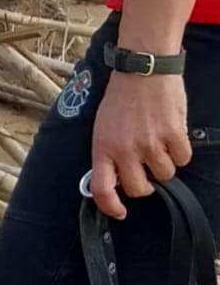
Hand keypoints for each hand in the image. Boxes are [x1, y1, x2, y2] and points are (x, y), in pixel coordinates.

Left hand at [89, 69, 191, 219]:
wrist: (142, 72)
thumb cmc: (120, 100)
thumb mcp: (102, 129)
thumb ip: (107, 154)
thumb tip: (114, 180)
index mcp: (102, 149)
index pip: (101, 190)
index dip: (111, 206)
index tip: (120, 212)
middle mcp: (125, 150)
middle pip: (138, 189)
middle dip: (144, 186)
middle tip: (146, 174)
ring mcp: (150, 143)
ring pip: (164, 174)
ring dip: (164, 165)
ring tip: (158, 146)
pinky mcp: (173, 133)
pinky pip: (183, 159)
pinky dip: (180, 153)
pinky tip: (173, 139)